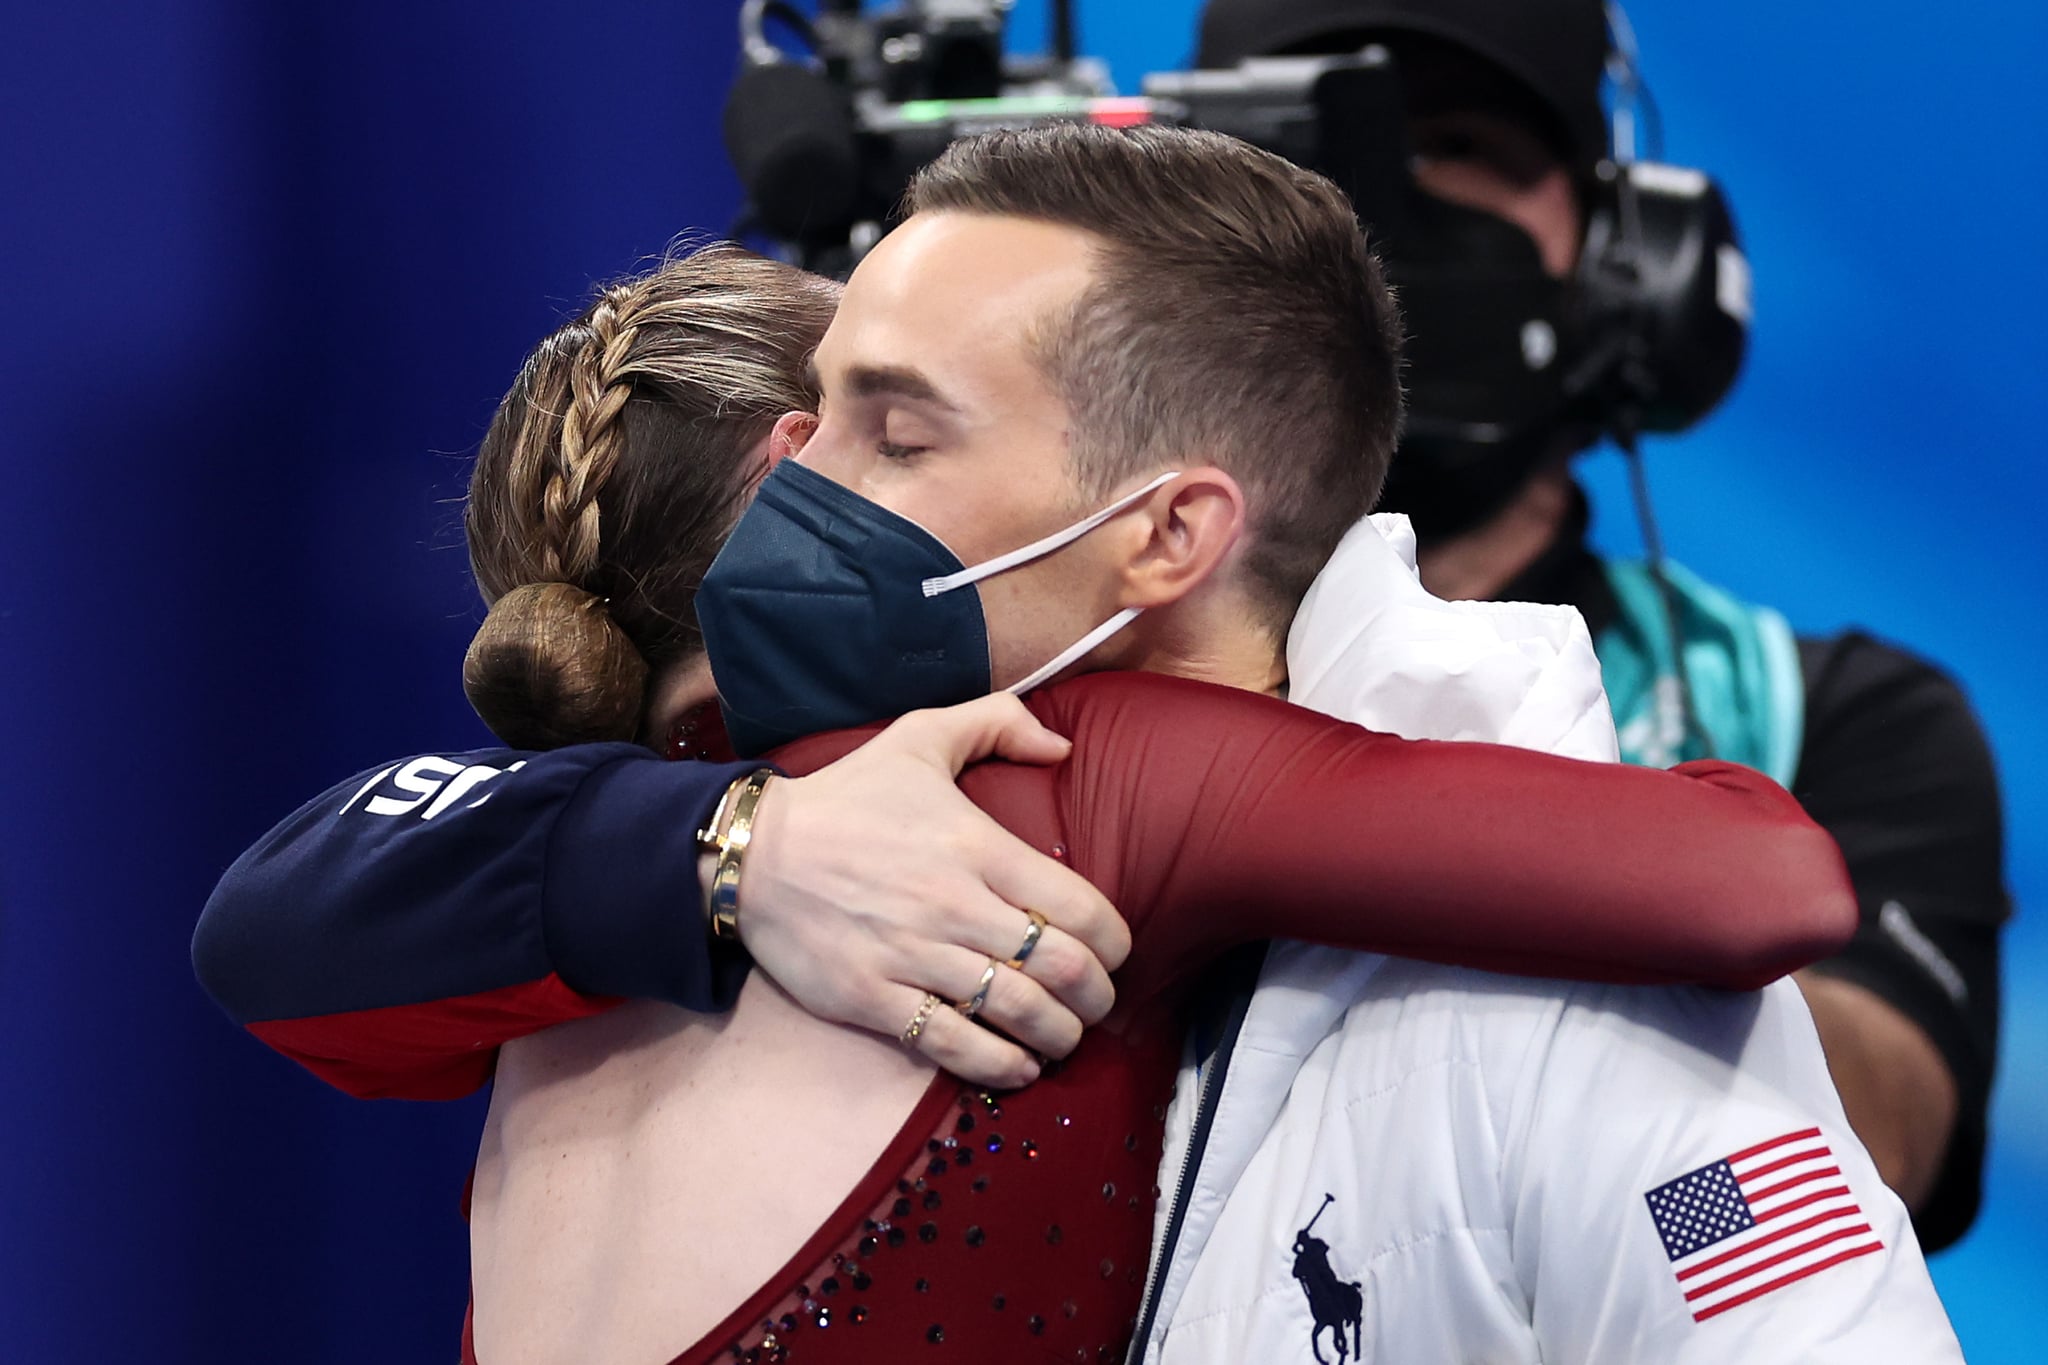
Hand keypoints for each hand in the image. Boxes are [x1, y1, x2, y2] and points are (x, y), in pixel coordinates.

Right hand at [735, 694, 1129, 1087]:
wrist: (753, 852)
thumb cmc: (845, 796)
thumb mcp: (920, 735)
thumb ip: (997, 723)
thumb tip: (1062, 747)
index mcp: (976, 845)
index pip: (1080, 907)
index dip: (1115, 942)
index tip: (1116, 954)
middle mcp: (953, 904)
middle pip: (1062, 969)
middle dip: (1097, 998)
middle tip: (1098, 1006)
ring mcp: (912, 955)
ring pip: (1017, 1014)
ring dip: (1058, 1037)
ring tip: (1063, 1040)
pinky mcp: (872, 997)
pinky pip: (953, 1045)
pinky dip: (999, 1066)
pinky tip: (1018, 1067)